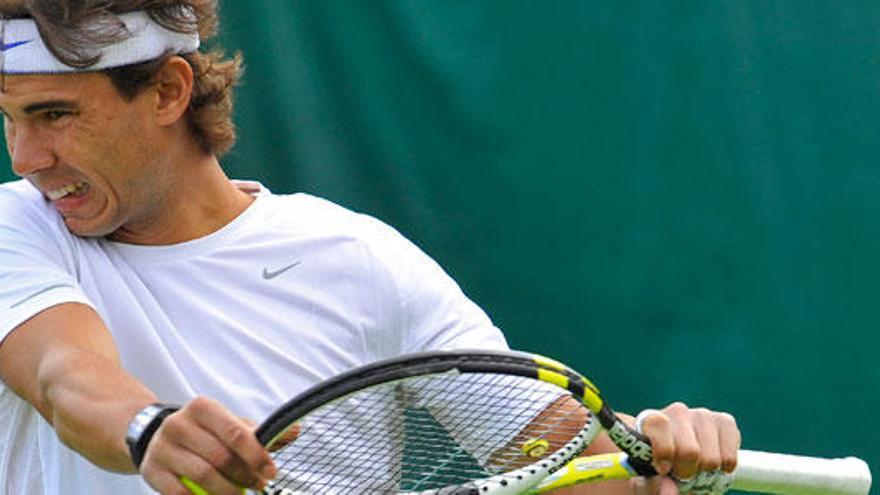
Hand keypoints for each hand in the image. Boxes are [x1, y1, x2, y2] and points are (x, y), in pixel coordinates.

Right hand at [138, 397, 275, 494]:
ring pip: (202, 476)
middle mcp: (180, 424)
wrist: (155, 436)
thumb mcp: (228, 424)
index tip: (271, 472)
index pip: (235, 433)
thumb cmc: (202, 432)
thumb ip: (260, 431)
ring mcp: (163, 448)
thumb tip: (295, 431)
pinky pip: (179, 493)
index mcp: (203, 408)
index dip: (256, 455)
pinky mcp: (152, 471)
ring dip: (227, 492)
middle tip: (259, 486)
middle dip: (245, 476)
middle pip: (221, 457)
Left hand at [638, 403, 739, 494]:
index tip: (663, 469)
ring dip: (705, 472)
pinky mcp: (724, 421)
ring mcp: (702, 415)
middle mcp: (676, 412)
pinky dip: (723, 469)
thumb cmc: (658, 472)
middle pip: (689, 450)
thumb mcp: (648, 481)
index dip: (663, 450)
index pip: (657, 423)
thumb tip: (669, 492)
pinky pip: (730, 456)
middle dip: (686, 471)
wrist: (680, 465)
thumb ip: (653, 486)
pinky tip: (712, 465)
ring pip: (711, 459)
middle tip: (681, 474)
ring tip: (696, 470)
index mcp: (649, 421)